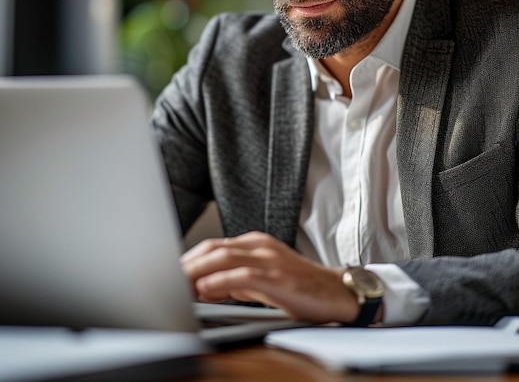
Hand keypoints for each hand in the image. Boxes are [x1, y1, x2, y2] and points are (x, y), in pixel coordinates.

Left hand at [180, 231, 359, 322]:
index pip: (213, 247)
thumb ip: (235, 280)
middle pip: (214, 249)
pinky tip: (205, 289)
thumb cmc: (300, 287)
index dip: (189, 259)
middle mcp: (260, 246)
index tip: (169, 274)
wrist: (336, 292)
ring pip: (224, 258)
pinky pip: (243, 276)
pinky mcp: (278, 277)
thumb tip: (204, 287)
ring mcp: (270, 260)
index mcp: (255, 244)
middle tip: (165, 279)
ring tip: (177, 283)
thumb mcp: (263, 279)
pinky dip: (221, 281)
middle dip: (187, 263)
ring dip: (197, 270)